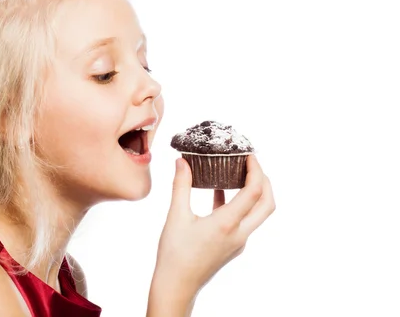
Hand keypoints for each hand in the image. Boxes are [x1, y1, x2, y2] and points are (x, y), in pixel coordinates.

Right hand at [151, 155, 274, 302]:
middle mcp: (239, 234)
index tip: (249, 155)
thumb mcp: (176, 216)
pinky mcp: (232, 246)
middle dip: (265, 181)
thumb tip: (181, 162)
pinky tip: (219, 193)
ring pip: (258, 214)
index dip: (256, 170)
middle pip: (267, 204)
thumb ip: (181, 186)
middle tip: (252, 163)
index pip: (254, 192)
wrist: (177, 286)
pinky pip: (243, 220)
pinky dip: (238, 203)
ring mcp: (238, 242)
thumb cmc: (174, 255)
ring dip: (254, 192)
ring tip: (239, 173)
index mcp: (227, 224)